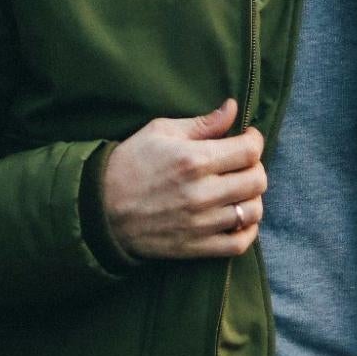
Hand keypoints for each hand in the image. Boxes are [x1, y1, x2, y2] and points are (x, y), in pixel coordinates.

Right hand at [100, 98, 267, 259]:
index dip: (254, 140)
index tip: (248, 138)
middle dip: (255, 167)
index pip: (249, 150)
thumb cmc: (130, 163)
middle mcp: (201, 193)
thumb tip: (233, 108)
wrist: (100, 208)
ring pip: (253, 211)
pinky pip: (239, 244)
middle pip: (256, 180)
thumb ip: (202, 123)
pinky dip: (248, 230)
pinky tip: (239, 218)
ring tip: (240, 190)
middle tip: (243, 163)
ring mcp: (200, 223)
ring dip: (253, 197)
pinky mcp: (196, 247)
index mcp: (193, 160)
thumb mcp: (160, 131)